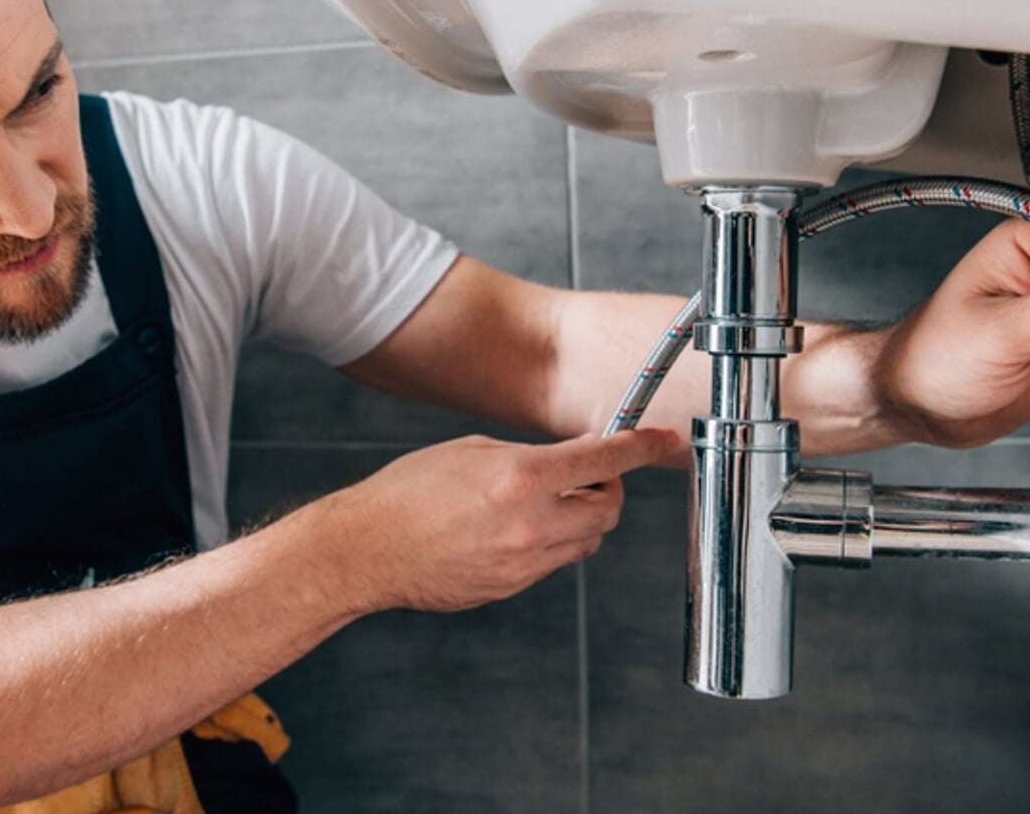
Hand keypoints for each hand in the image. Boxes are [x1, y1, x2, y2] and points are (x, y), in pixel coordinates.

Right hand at [326, 428, 681, 613]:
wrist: (366, 550)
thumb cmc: (407, 492)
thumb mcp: (472, 451)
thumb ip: (530, 456)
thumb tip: (573, 459)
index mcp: (520, 477)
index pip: (605, 460)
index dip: (642, 448)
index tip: (663, 440)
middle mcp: (529, 523)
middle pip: (608, 509)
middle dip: (606, 489)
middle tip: (586, 475)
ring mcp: (523, 563)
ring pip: (587, 542)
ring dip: (580, 519)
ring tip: (540, 503)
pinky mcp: (512, 588)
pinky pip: (553, 563)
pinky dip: (550, 543)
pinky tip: (513, 530)